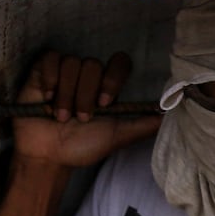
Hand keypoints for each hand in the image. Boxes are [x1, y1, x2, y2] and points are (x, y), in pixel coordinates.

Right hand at [13, 50, 160, 169]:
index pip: (120, 63)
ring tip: (61, 117)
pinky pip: (50, 59)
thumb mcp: (116, 137)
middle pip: (92, 64)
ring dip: (66, 95)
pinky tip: (48, 98)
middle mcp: (88, 75)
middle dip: (85, 95)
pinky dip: (50, 79)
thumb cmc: (82, 146)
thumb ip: (143, 124)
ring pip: (71, 63)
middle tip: (80, 118)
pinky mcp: (42, 71)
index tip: (104, 104)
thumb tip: (171, 113)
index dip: (113, 79)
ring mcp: (65, 71)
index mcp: (107, 86)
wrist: (48, 156)